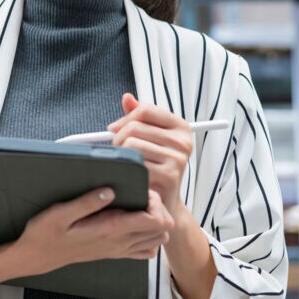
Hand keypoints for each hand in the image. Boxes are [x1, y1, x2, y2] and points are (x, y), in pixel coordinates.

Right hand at [10, 188, 175, 277]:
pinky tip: (134, 223)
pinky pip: (145, 250)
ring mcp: (118, 250)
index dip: (155, 202)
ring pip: (158, 240)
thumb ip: (86, 202)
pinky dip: (148, 236)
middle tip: (141, 195)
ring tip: (138, 206)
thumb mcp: (60, 213)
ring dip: (155, 221)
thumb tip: (110, 190)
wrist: (37, 256)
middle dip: (159, 209)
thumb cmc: (46, 233)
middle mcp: (119, 243)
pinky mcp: (114, 252)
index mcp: (110, 230)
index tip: (140, 190)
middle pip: (163, 230)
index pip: (155, 220)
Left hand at [108, 93, 192, 215]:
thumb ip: (140, 117)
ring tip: (126, 162)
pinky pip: (134, 164)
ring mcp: (177, 159)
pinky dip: (126, 168)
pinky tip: (131, 174)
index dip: (125, 118)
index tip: (115, 128)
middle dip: (118, 138)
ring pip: (131, 144)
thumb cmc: (157, 166)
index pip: (145, 110)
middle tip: (118, 150)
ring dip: (120, 154)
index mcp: (181, 127)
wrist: (165, 200)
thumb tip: (127, 98)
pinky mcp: (168, 176)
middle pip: (135, 127)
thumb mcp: (152, 138)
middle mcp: (182, 142)